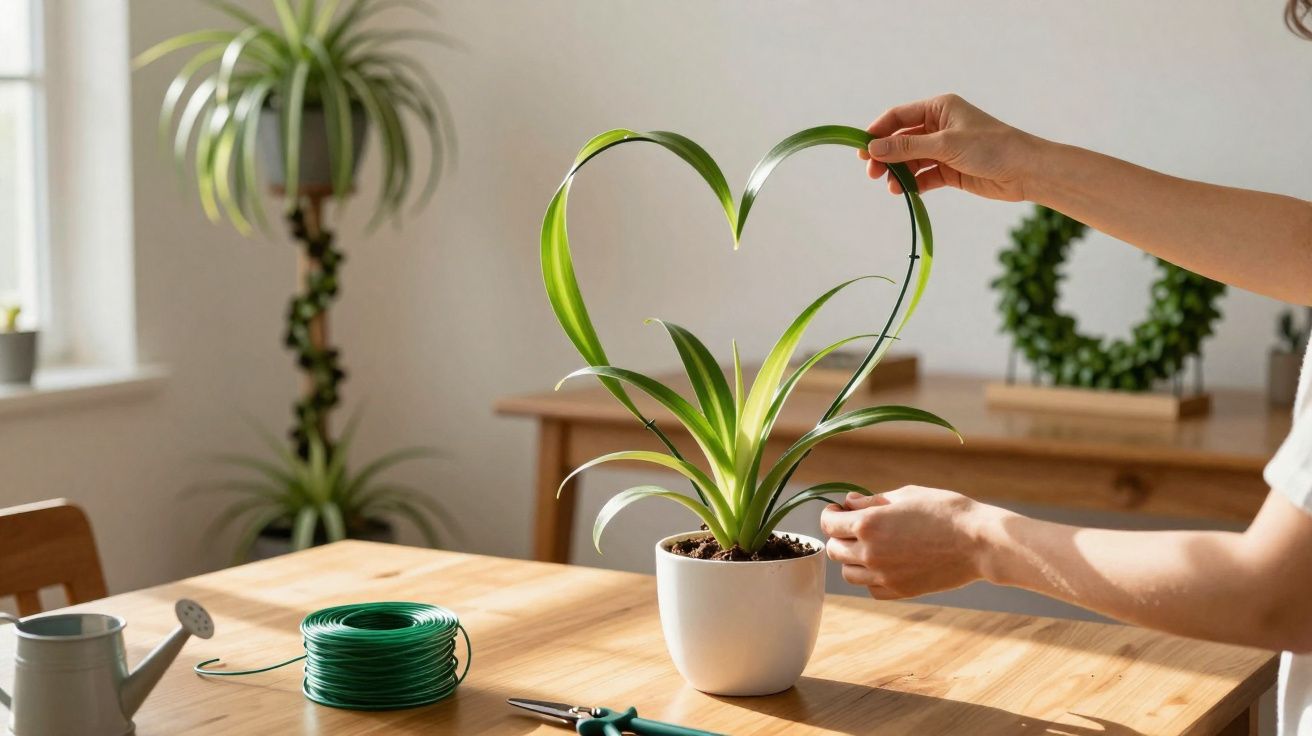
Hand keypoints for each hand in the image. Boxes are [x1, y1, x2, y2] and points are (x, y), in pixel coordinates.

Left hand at [820, 486, 990, 599]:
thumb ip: (871, 501)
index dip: (830, 514)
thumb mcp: (905, 494)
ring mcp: (884, 576)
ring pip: (848, 573)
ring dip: (852, 558)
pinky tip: (885, 563)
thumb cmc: (945, 510)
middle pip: (834, 549)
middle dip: (839, 535)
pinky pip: (870, 588)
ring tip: (869, 545)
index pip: (829, 523)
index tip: (837, 510)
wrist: (979, 542)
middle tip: (853, 526)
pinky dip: (870, 577)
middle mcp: (870, 553)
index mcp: (868, 524)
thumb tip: (848, 503)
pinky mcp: (900, 591)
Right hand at [858, 93, 1043, 201]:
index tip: (862, 149)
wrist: (1025, 171)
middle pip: (901, 140)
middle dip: (886, 156)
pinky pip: (923, 176)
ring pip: (911, 160)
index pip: (899, 116)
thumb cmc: (990, 147)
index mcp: (939, 108)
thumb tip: (873, 148)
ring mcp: (944, 149)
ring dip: (898, 173)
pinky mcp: (950, 170)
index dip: (878, 131)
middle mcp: (939, 126)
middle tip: (872, 173)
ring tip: (891, 187)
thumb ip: (907, 146)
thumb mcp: (945, 144)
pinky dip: (913, 184)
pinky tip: (905, 192)